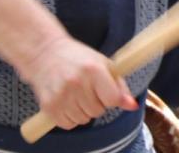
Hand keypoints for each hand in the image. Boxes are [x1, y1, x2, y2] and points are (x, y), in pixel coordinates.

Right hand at [20, 36, 137, 129]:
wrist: (45, 53)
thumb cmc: (77, 58)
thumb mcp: (103, 64)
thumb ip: (119, 86)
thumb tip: (132, 106)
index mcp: (93, 69)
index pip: (112, 99)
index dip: (112, 98)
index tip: (106, 92)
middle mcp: (77, 83)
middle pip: (98, 111)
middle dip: (97, 103)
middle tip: (88, 89)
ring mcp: (61, 95)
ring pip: (84, 119)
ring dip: (83, 111)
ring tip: (76, 94)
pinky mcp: (49, 106)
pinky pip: (68, 124)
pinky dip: (70, 117)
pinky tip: (67, 102)